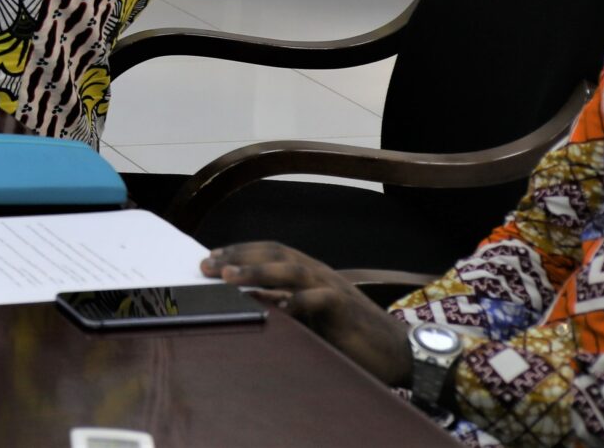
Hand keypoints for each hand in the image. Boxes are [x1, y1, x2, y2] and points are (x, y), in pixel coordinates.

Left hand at [201, 242, 412, 387]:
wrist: (397, 351)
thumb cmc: (349, 335)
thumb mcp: (310, 319)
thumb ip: (284, 308)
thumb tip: (247, 305)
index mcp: (308, 272)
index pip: (269, 251)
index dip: (239, 251)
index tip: (208, 258)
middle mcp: (318, 273)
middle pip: (274, 254)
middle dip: (238, 257)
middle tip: (206, 265)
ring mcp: (332, 287)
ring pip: (291, 270)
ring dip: (257, 271)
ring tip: (229, 278)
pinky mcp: (345, 308)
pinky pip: (319, 299)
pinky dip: (298, 301)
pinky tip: (277, 308)